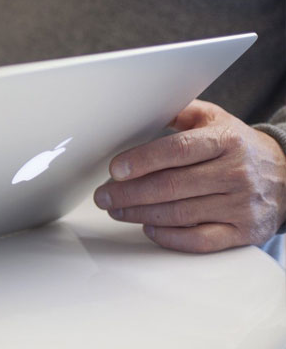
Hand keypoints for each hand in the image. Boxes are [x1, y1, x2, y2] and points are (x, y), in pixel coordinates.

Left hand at [93, 99, 285, 251]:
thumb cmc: (239, 146)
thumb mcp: (214, 119)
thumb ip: (179, 113)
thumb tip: (139, 108)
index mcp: (225, 141)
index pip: (177, 151)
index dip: (142, 161)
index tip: (115, 169)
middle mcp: (235, 173)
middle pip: (172, 186)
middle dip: (129, 192)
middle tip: (103, 195)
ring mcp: (241, 205)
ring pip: (181, 214)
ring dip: (140, 213)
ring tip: (116, 209)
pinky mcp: (244, 232)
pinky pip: (200, 240)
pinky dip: (170, 237)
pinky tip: (148, 228)